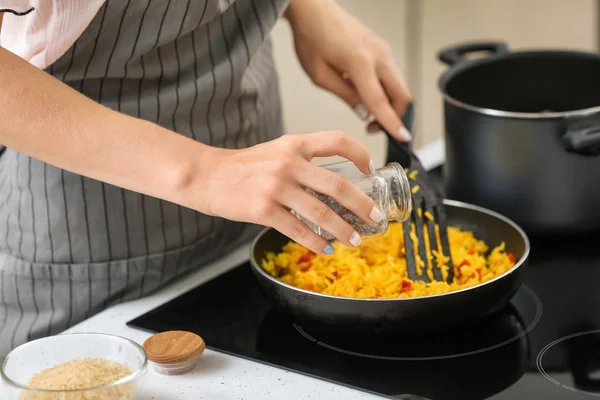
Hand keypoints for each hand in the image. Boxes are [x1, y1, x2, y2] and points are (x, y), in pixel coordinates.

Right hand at [204, 131, 383, 253]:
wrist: (207, 176)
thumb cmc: (244, 167)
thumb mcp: (276, 151)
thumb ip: (304, 159)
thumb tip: (336, 183)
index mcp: (294, 144)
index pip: (337, 141)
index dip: (361, 154)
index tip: (370, 170)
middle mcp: (288, 163)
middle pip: (337, 185)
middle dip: (362, 205)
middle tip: (374, 217)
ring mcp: (276, 187)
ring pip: (321, 213)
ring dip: (343, 230)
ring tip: (355, 239)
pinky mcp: (263, 210)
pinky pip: (298, 230)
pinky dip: (316, 242)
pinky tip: (326, 248)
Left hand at [285, 0, 411, 141]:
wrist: (314, 10)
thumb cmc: (312, 37)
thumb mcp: (320, 75)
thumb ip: (346, 96)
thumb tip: (365, 113)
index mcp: (360, 62)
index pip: (380, 101)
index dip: (391, 123)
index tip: (402, 138)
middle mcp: (378, 55)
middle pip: (402, 94)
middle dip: (395, 116)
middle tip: (375, 127)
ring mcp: (383, 50)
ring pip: (400, 84)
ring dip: (390, 103)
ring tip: (368, 111)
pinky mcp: (382, 48)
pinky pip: (392, 75)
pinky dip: (386, 90)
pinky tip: (368, 94)